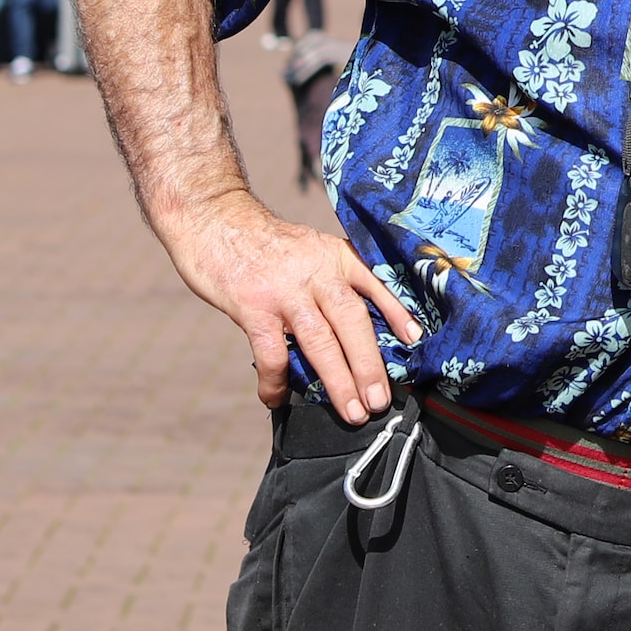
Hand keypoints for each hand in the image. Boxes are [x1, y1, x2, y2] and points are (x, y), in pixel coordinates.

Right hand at [160, 188, 424, 416]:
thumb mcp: (310, 250)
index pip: (375, 285)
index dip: (397, 313)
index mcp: (336, 256)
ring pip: (319, 341)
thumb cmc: (266, 244)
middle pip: (352, 322)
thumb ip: (331, 281)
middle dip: (369, 366)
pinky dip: (276, 381)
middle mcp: (316, 272)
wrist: (214, 218)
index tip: (416, 341)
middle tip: (380, 400)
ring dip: (339, 381)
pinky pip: (271, 353)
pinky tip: (278, 400)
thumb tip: (354, 331)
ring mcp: (285, 290)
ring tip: (353, 412)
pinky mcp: (252, 306)